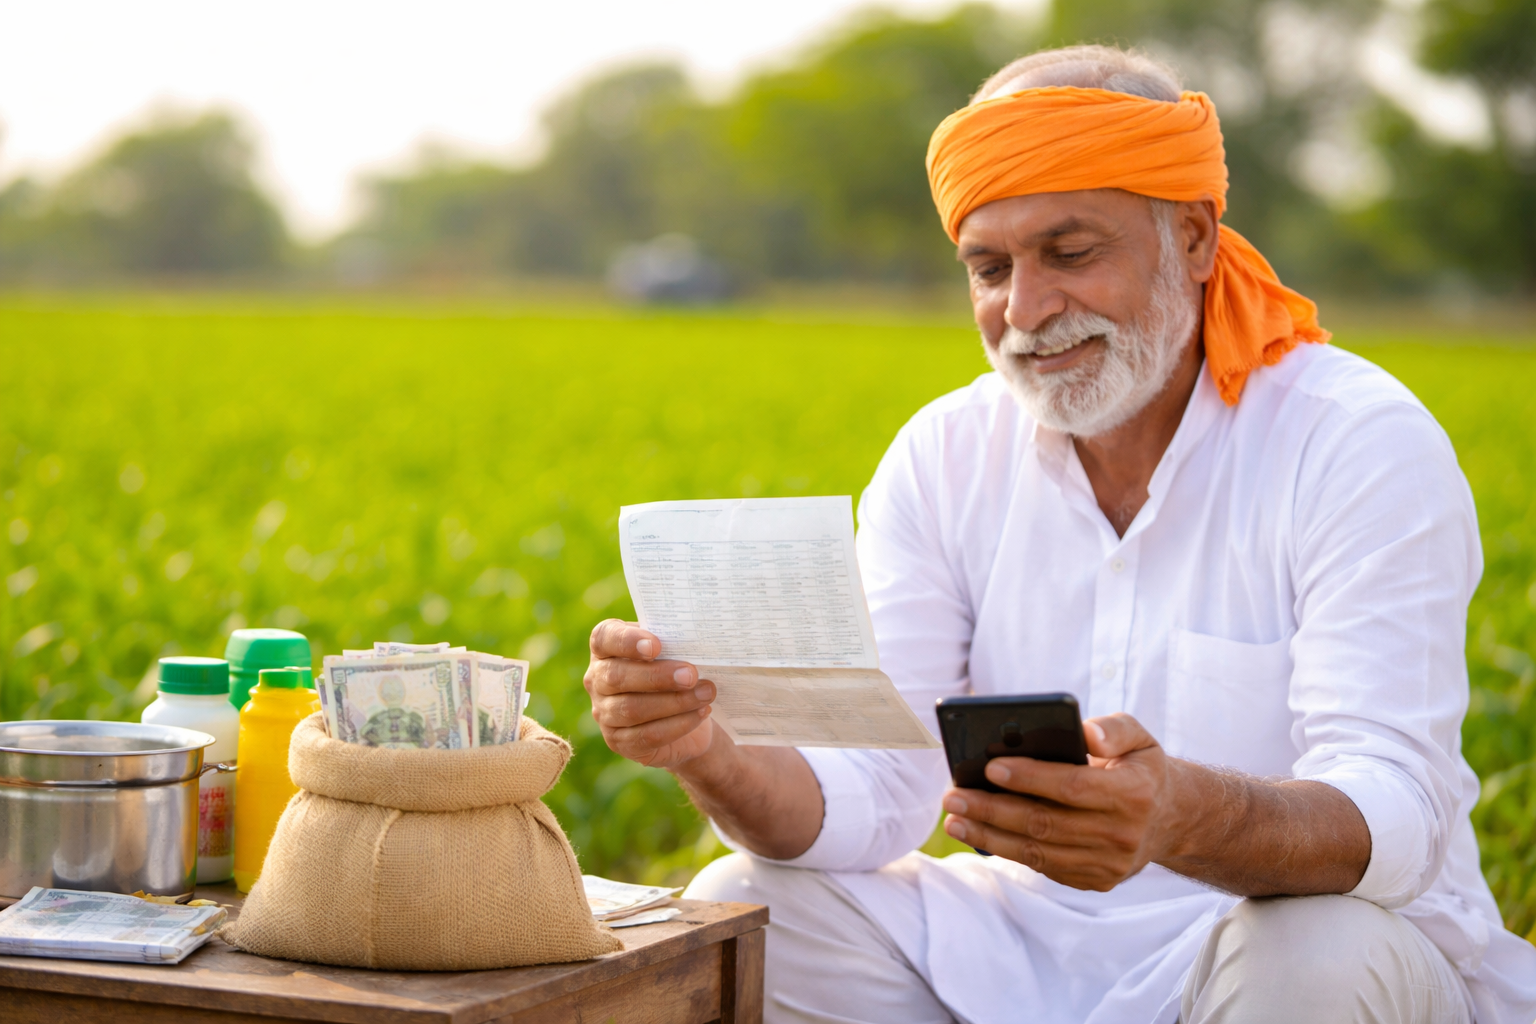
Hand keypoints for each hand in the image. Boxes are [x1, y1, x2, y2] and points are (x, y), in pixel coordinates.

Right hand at [584, 619, 718, 768]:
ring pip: (631, 709)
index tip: (656, 645)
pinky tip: (700, 713)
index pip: (603, 638)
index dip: (626, 641)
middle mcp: (597, 680)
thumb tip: (692, 643)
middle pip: (616, 677)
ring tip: (705, 694)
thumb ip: (675, 643)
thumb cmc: (677, 672)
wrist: (687, 715)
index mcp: (606, 649)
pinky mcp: (619, 742)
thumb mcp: (674, 652)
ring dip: (674, 702)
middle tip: (691, 675)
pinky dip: (677, 724)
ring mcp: (604, 713)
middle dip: (658, 676)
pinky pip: (646, 736)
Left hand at [940, 713, 1182, 890]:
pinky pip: (1044, 866)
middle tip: (953, 796)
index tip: (990, 767)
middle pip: (1045, 823)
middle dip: (993, 809)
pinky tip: (979, 834)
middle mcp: (1122, 834)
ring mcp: (1109, 863)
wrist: (1171, 819)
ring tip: (954, 819)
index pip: (1072, 786)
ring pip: (1038, 851)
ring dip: (989, 835)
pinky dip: (1008, 850)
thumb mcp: (1140, 737)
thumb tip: (1084, 733)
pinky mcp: (1095, 880)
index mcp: (1134, 793)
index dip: (1030, 778)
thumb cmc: (1140, 767)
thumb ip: (1113, 728)